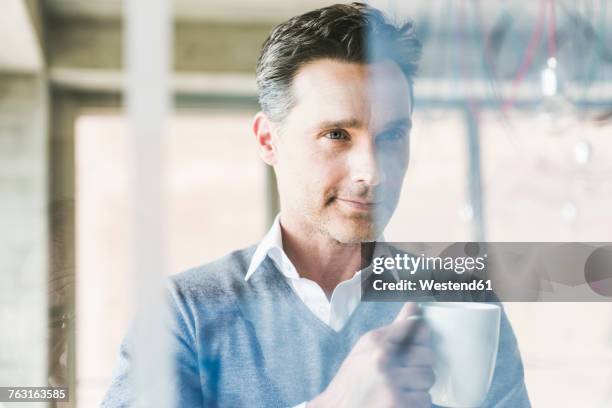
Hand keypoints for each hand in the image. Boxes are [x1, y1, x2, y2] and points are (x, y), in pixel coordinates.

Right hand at [308, 303, 434, 407]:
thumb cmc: (352, 380)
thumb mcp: (366, 349)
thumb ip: (395, 329)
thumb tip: (415, 306)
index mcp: (374, 342)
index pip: (414, 328)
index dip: (420, 337)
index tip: (415, 345)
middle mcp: (382, 359)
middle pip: (427, 355)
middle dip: (420, 365)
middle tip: (405, 372)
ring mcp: (391, 383)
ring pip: (428, 378)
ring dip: (418, 386)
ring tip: (400, 388)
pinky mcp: (398, 404)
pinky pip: (425, 399)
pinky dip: (416, 402)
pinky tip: (400, 400)